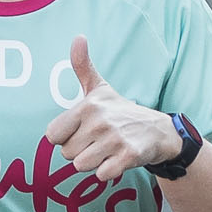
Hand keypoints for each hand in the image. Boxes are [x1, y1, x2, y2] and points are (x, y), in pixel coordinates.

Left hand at [44, 38, 178, 183]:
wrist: (158, 131)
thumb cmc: (121, 111)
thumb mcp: (100, 88)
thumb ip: (83, 66)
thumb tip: (78, 37)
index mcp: (88, 106)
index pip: (53, 136)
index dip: (65, 138)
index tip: (81, 131)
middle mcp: (100, 121)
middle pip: (66, 153)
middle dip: (80, 151)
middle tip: (97, 141)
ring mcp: (115, 139)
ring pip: (81, 166)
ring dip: (93, 163)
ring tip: (106, 150)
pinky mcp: (129, 156)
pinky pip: (101, 175)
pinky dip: (107, 172)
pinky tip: (117, 160)